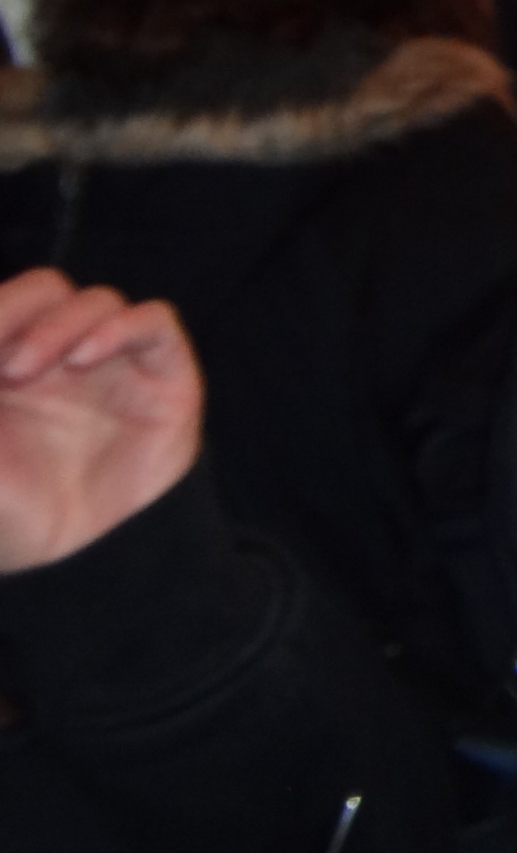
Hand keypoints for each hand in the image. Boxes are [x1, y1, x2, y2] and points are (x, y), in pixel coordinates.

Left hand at [0, 269, 202, 574]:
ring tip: (22, 370)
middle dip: (13, 308)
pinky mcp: (164, 374)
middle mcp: (62, 356)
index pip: (7, 306)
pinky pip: (154, 321)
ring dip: (56, 325)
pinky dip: (120, 327)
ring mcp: (116, 363)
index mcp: (12, 365)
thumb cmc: (15, 514)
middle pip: (45, 289)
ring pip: (95, 300)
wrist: (79, 563)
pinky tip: (86, 358)